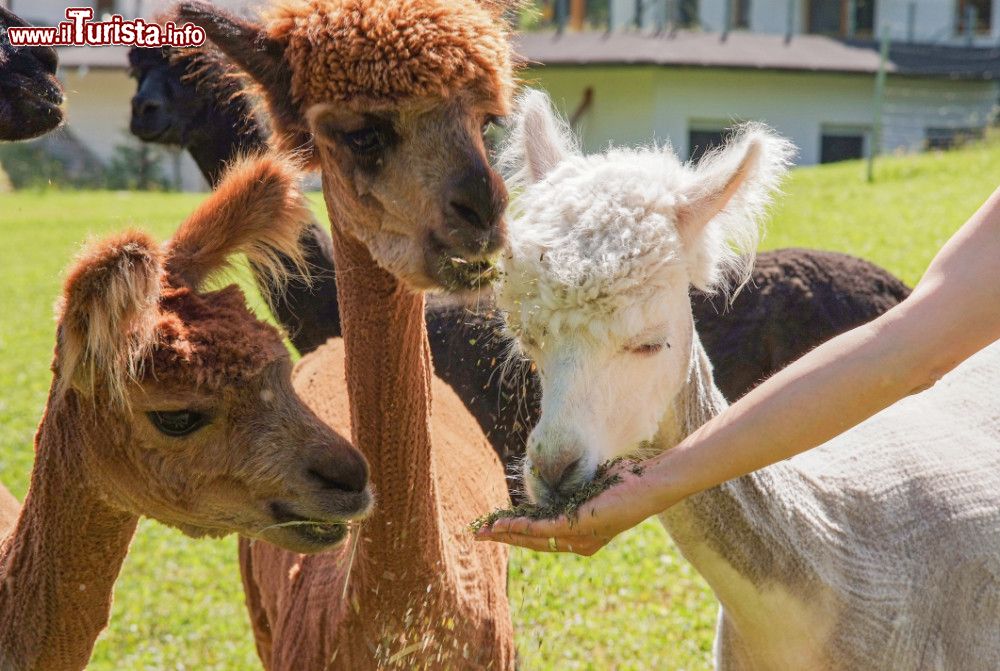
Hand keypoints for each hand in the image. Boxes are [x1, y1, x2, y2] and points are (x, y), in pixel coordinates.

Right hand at [473, 460, 664, 555]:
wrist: (650, 484)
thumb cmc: (626, 483)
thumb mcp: (590, 489)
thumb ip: (571, 495)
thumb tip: (556, 486)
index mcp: (582, 537)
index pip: (543, 538)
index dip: (516, 533)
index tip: (495, 527)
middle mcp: (580, 543)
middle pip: (534, 542)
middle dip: (505, 537)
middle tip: (479, 535)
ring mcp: (580, 537)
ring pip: (535, 538)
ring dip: (507, 534)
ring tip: (486, 531)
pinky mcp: (581, 526)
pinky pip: (545, 528)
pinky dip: (522, 526)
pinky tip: (505, 523)